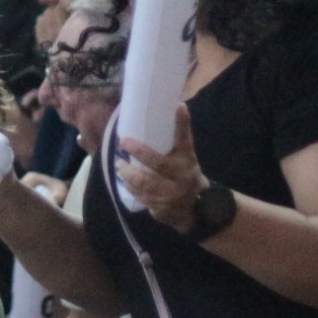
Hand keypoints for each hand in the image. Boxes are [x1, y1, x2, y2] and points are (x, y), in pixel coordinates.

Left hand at [116, 104, 210, 232]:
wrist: (197, 210)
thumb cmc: (185, 176)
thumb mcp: (185, 160)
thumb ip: (174, 144)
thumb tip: (162, 114)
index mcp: (188, 161)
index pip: (185, 140)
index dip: (182, 123)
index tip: (179, 106)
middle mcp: (182, 177)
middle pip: (158, 163)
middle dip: (139, 151)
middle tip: (123, 142)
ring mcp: (172, 195)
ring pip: (145, 182)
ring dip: (128, 173)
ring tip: (119, 165)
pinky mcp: (161, 209)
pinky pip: (141, 197)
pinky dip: (131, 188)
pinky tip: (125, 182)